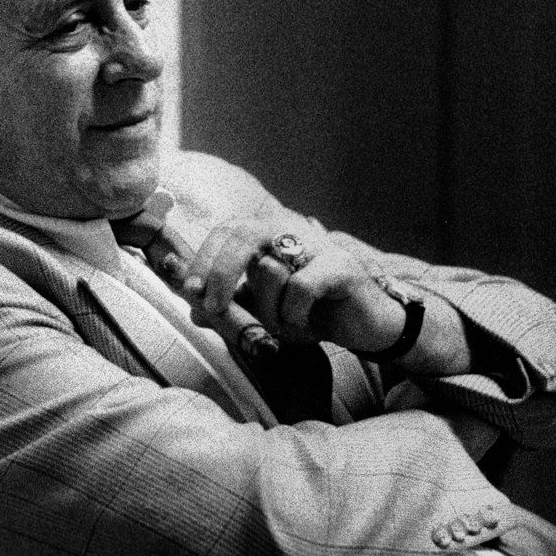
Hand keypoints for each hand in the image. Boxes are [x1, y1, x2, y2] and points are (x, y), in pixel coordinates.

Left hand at [181, 219, 406, 355]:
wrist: (365, 326)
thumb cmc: (310, 313)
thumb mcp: (263, 313)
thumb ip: (232, 308)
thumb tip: (192, 310)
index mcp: (269, 234)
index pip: (225, 231)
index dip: (203, 258)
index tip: (189, 290)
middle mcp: (291, 230)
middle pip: (242, 235)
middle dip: (221, 274)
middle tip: (214, 308)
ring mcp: (317, 245)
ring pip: (268, 270)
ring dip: (268, 310)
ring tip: (286, 325)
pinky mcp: (340, 266)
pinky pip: (299, 288)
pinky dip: (295, 314)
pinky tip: (309, 323)